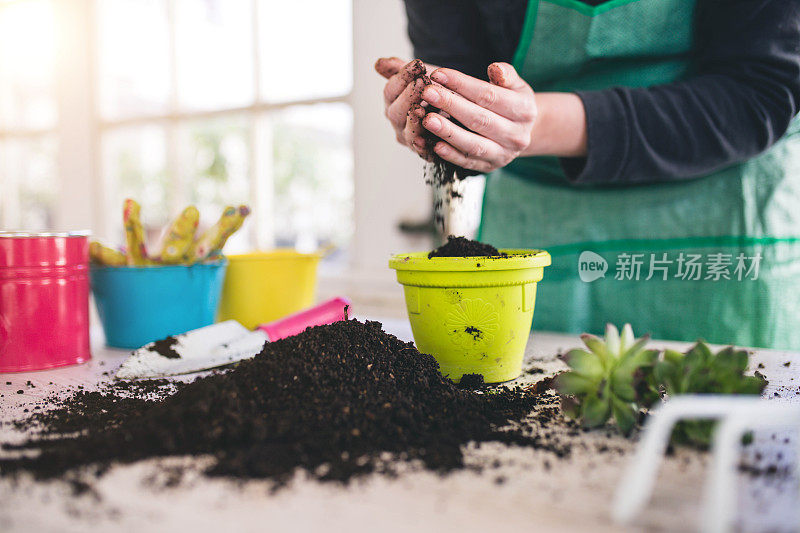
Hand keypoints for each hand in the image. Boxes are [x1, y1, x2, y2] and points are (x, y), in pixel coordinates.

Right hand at [374, 57, 434, 159]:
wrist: (459, 113)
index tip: (417, 65)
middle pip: (395, 111)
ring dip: (414, 120)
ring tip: (421, 108)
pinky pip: (422, 151)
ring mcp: (410, 138)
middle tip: (422, 82)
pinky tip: (429, 136)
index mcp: (394, 103)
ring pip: (407, 132)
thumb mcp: (422, 77)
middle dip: (409, 95)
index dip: (402, 77)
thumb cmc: (438, 94)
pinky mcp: (425, 153)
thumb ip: (402, 70)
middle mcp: (398, 122)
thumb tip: (379, 63)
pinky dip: (424, 145)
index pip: (390, 90)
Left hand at [421, 63, 537, 172]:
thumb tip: (495, 69)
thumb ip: (506, 74)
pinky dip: (451, 155)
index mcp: (524, 110)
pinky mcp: (489, 167)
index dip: (463, 84)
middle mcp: (516, 135)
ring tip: (428, 120)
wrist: (522, 132)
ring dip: (448, 132)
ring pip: (474, 144)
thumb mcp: (516, 85)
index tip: (438, 75)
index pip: (489, 96)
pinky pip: (468, 162)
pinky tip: (435, 145)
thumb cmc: (512, 102)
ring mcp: (503, 154)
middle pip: (480, 119)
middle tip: (427, 94)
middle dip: (451, 105)